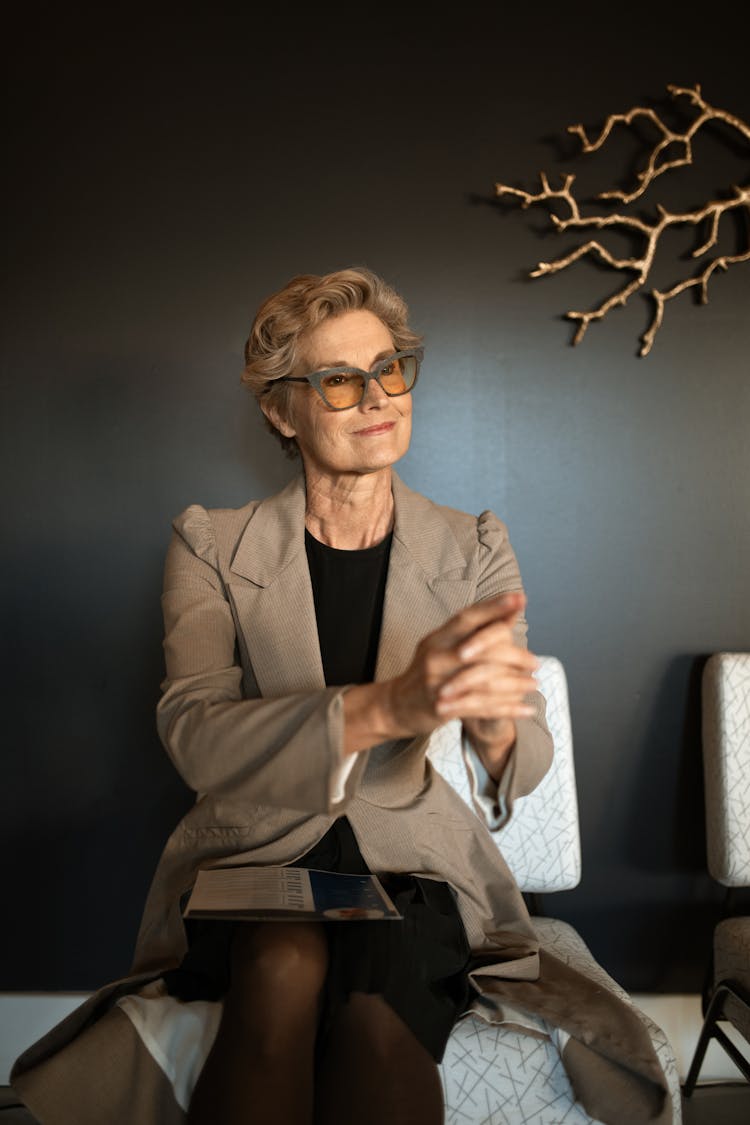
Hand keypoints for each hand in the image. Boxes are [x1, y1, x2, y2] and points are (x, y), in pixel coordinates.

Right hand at [383, 592, 538, 738]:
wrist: (396, 706)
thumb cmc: (429, 670)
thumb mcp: (446, 644)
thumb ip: (478, 628)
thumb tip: (511, 604)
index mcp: (437, 637)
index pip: (467, 618)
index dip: (493, 607)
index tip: (519, 598)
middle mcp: (435, 656)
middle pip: (481, 650)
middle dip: (514, 655)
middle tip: (535, 662)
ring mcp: (437, 683)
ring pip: (485, 681)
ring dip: (515, 684)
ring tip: (534, 684)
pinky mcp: (442, 708)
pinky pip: (482, 707)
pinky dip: (508, 708)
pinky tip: (526, 709)